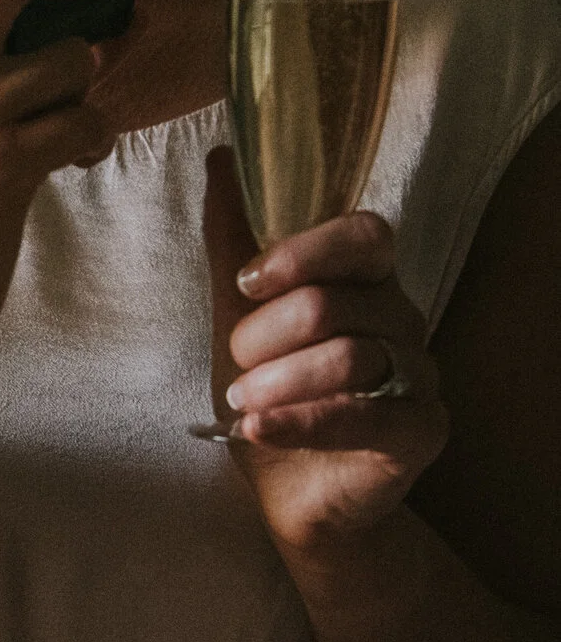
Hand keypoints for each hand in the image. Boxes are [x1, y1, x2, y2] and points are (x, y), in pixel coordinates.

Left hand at [202, 145, 449, 553]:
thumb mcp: (238, 309)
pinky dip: (299, 421)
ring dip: (278, 381)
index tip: (248, 280)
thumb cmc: (270, 386)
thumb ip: (233, 236)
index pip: (364, 235)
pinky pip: (367, 418)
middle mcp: (402, 320)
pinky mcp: (421, 433)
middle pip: (337, 303)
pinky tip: (258, 428)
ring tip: (242, 402)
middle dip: (266, 333)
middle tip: (236, 363)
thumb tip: (220, 156)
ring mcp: (419, 377)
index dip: (305, 251)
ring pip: (350, 358)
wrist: (288, 484)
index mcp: (366, 279)